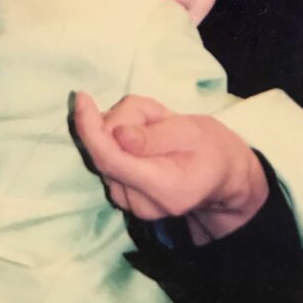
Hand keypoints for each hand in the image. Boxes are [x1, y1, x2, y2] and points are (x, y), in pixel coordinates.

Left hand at [72, 92, 267, 243]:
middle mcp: (140, 203)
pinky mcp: (120, 194)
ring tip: (158, 127)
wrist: (221, 175)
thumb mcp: (193, 129)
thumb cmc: (212, 147)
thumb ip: (154, 135)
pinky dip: (122, 138)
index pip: (113, 160)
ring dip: (123, 127)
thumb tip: (116, 134)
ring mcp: (128, 202)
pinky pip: (109, 155)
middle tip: (156, 114)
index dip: (91, 129)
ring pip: (105, 150)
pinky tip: (147, 138)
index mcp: (165, 188)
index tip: (82, 99)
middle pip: (106, 150)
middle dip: (121, 119)